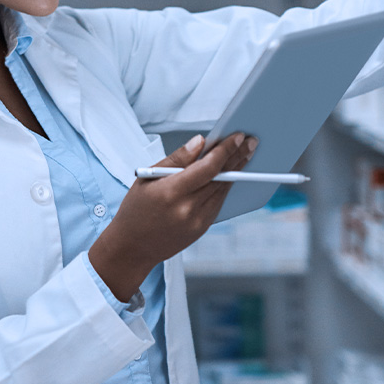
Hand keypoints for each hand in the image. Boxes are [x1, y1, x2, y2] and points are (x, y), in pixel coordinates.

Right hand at [89, 132, 256, 301]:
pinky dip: (226, 185)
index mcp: (171, 192)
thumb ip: (176, 159)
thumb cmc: (135, 209)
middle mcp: (187, 209)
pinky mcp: (203, 228)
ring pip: (223, 189)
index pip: (208, 167)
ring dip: (237, 170)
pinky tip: (232, 173)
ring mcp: (197, 221)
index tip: (238, 136)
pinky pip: (219, 202)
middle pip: (221, 177)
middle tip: (251, 141)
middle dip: (238, 156)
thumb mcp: (147, 177)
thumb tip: (200, 141)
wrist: (132, 247)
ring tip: (246, 153)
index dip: (226, 150)